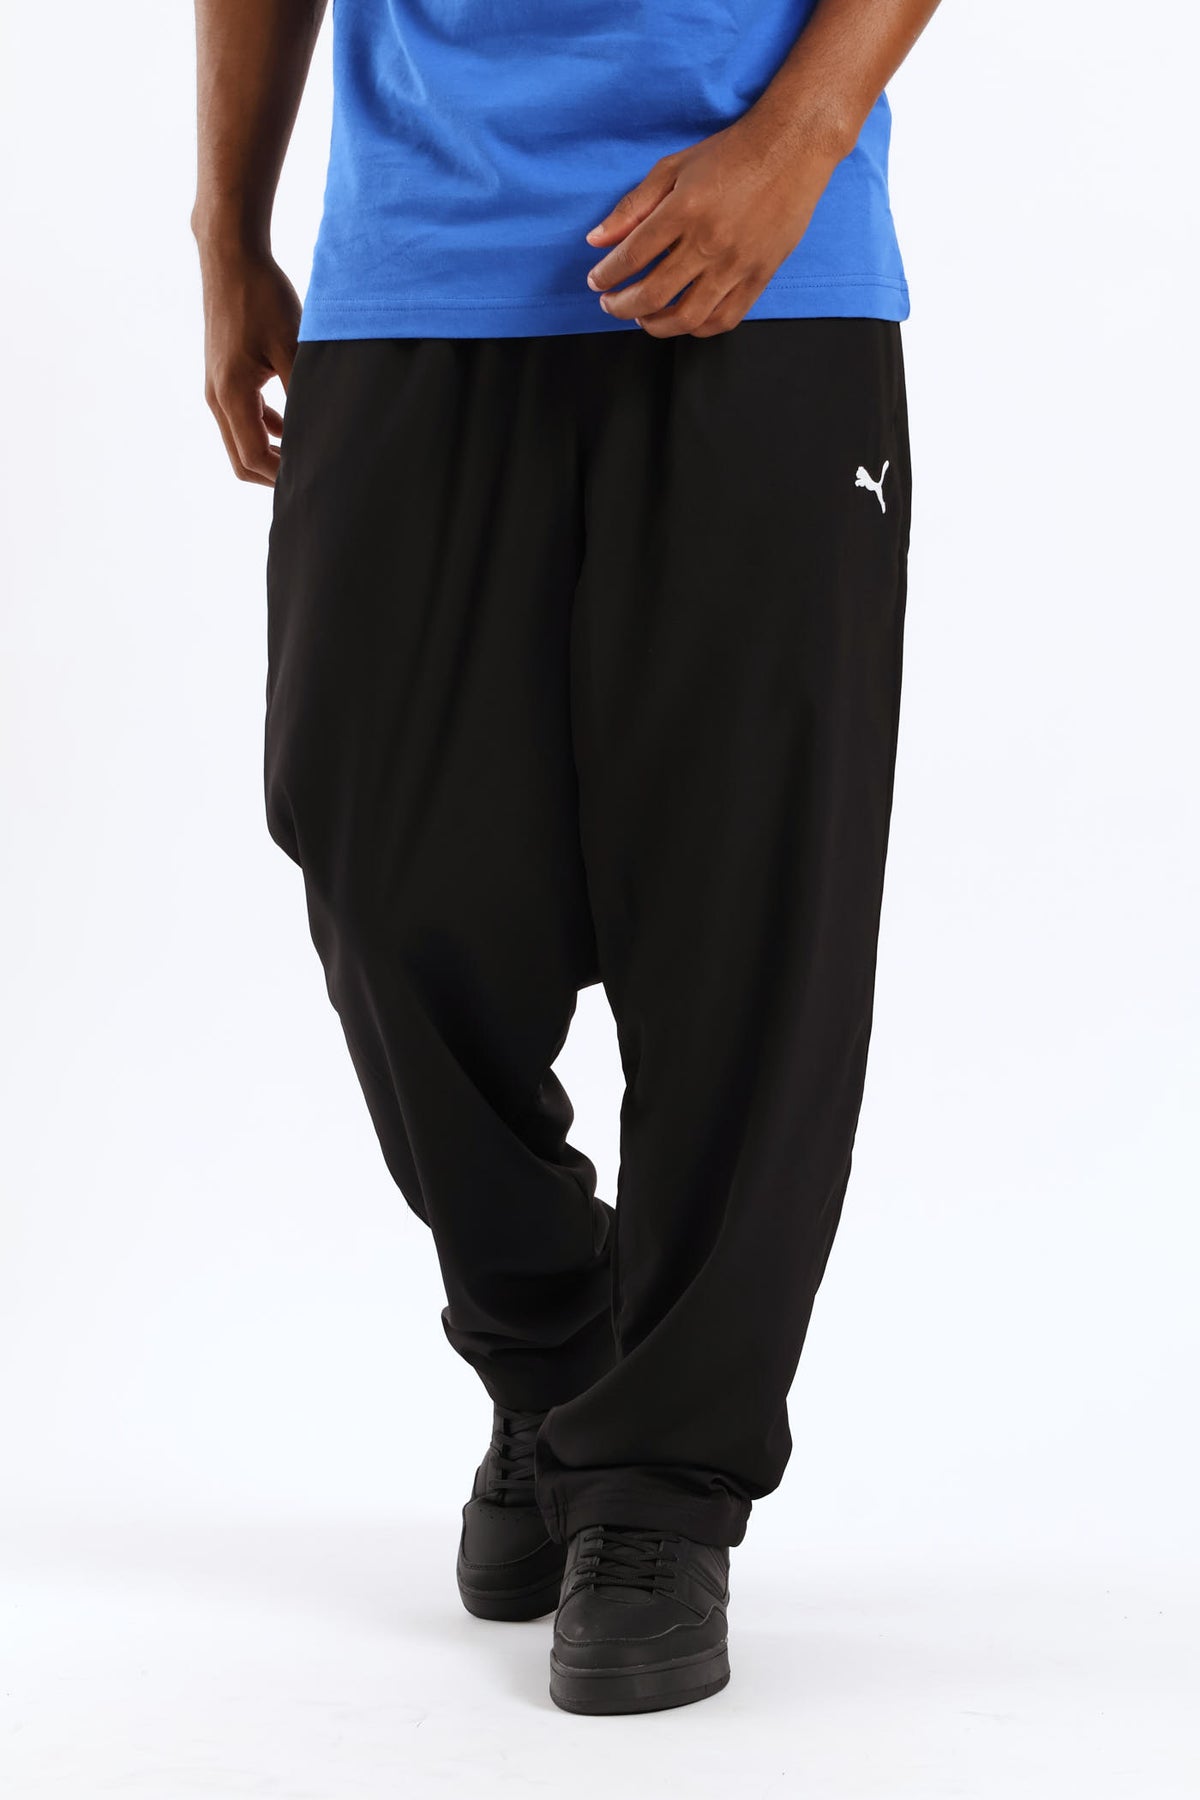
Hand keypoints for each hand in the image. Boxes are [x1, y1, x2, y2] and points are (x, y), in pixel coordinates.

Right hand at [197, 246, 300, 484]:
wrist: (231, 257)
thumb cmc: (262, 296)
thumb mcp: (292, 347)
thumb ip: (302, 393)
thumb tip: (321, 433)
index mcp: (231, 394)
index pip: (254, 457)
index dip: (283, 477)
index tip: (314, 480)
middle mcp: (217, 397)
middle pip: (241, 459)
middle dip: (273, 475)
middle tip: (311, 480)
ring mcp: (217, 386)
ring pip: (240, 440)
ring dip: (270, 452)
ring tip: (308, 456)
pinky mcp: (223, 374)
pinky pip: (242, 417)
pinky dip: (266, 429)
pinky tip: (294, 425)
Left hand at [584, 111, 843, 338]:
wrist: (792, 147)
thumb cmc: (731, 154)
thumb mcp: (673, 168)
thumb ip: (633, 206)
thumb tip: (596, 240)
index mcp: (684, 210)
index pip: (631, 257)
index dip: (606, 276)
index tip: (596, 282)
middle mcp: (709, 242)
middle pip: (653, 294)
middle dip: (621, 306)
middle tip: (610, 304)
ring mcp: (737, 264)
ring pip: (686, 317)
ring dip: (655, 325)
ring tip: (642, 318)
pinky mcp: (760, 276)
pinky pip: (724, 319)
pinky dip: (697, 328)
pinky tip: (683, 320)